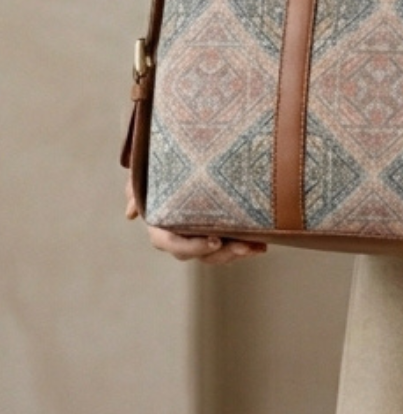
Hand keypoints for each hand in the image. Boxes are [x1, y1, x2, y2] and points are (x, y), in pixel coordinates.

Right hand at [126, 171, 266, 264]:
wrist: (180, 159)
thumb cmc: (157, 167)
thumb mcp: (144, 173)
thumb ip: (135, 186)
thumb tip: (130, 213)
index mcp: (160, 227)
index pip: (171, 243)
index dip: (191, 246)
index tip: (214, 240)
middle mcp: (180, 236)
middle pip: (200, 253)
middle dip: (223, 253)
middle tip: (243, 245)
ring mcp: (199, 237)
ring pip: (217, 254)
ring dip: (237, 253)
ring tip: (257, 246)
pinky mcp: (217, 231)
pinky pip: (229, 245)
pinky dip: (245, 247)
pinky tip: (262, 245)